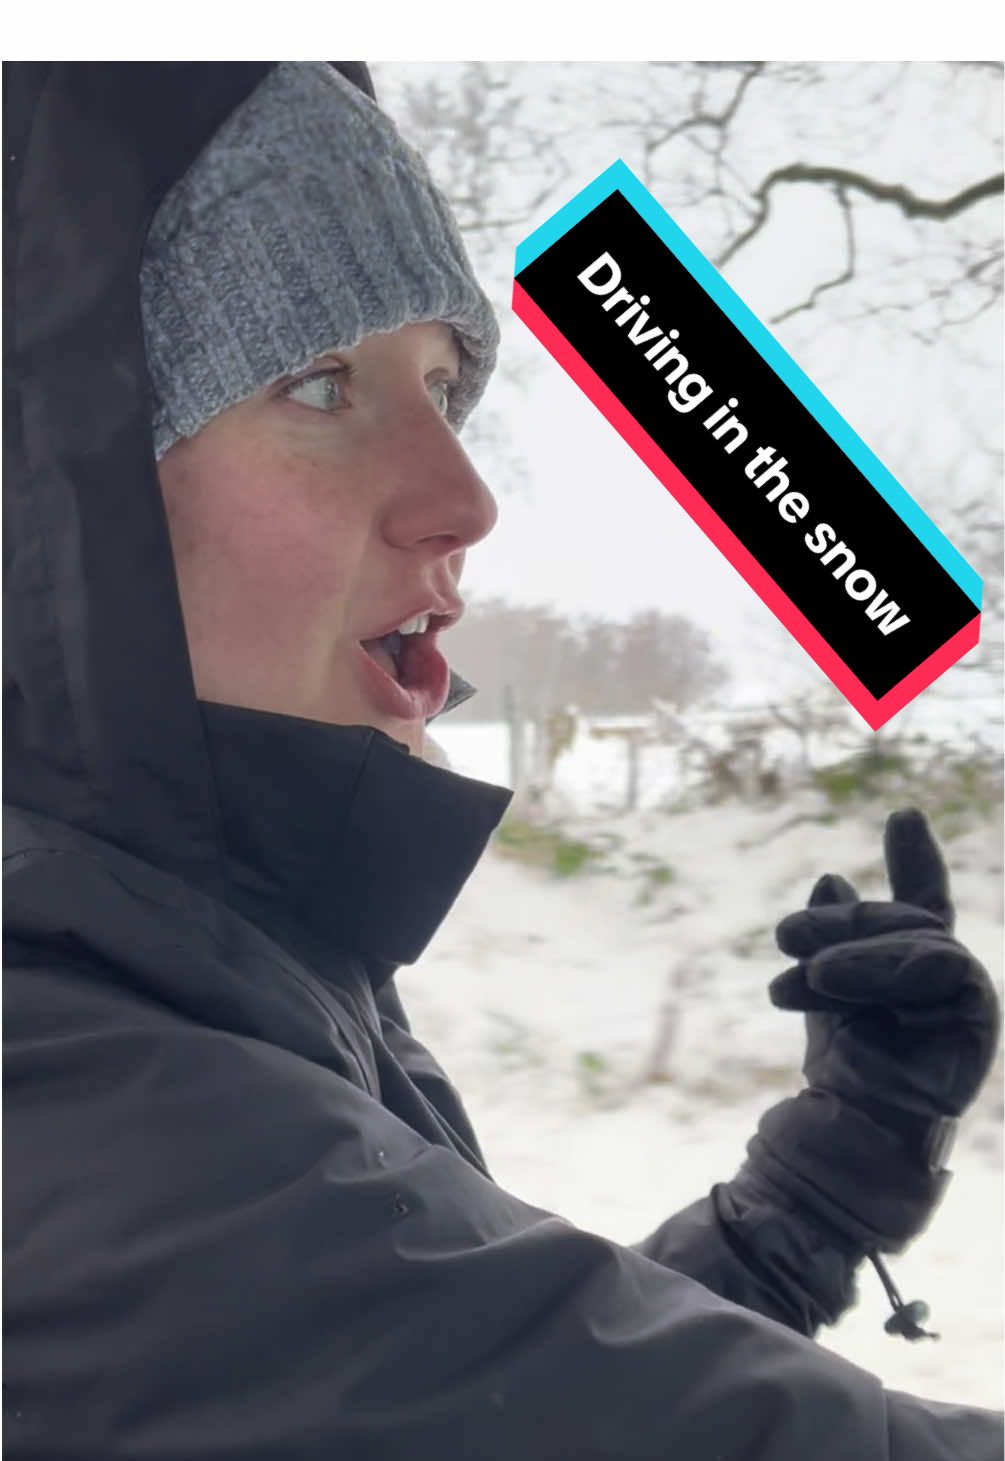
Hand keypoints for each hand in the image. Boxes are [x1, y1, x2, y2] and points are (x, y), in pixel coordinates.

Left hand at [770, 807, 998, 1128]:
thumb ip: (834, 939)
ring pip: (920, 937)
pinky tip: (829, 977)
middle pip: (905, 919)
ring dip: (855, 945)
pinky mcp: (974, 1020)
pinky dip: (883, 964)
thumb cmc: (838, 1078)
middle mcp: (944, 983)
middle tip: (783, 935)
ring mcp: (963, 1001)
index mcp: (911, 973)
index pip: (921, 904)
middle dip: (842, 919)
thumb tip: (831, 876)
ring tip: (804, 969)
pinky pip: (943, 966)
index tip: (903, 813)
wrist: (846, 1140)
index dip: (914, 859)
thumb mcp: (825, 992)